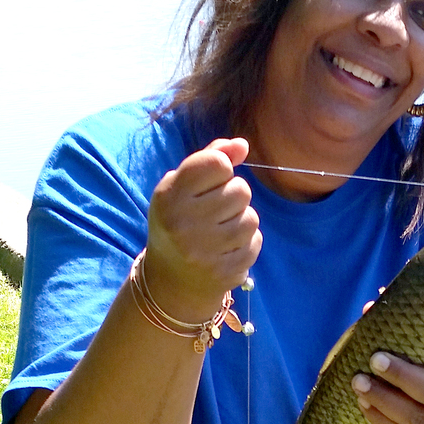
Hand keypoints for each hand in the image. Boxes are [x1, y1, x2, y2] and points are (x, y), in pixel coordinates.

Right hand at [146, 137, 261, 321]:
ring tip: (221, 230)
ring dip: (242, 220)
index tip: (210, 181)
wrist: (171, 279)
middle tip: (215, 210)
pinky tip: (226, 249)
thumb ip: (210, 158)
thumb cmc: (180, 219)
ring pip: (251, 218)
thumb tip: (242, 145)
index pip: (218, 163)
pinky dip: (246, 242)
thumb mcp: (182, 185)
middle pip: (240, 190)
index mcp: (169, 197)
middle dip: (233, 196)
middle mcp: (183, 224)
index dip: (221, 168)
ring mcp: (204, 252)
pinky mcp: (223, 273)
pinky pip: (255, 242)